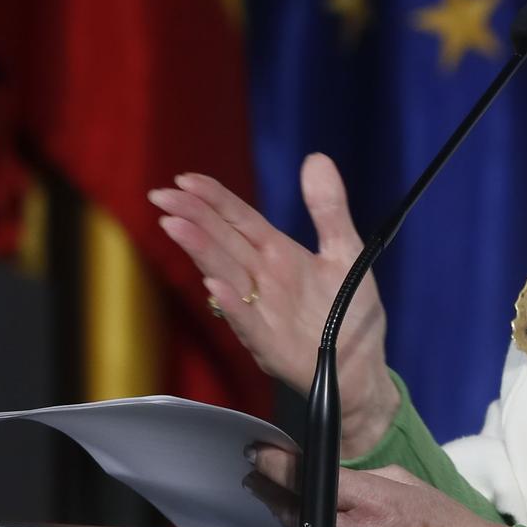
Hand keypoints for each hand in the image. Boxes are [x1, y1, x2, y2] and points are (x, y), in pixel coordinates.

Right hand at [150, 154, 399, 455]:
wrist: (363, 368)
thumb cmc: (350, 312)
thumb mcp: (346, 250)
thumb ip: (328, 208)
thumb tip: (316, 158)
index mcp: (277, 254)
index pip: (238, 219)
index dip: (213, 199)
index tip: (186, 180)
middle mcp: (262, 279)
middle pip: (222, 241)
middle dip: (193, 217)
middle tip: (162, 197)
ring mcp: (262, 311)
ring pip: (225, 274)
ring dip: (201, 251)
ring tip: (176, 226)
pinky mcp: (271, 345)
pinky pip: (248, 321)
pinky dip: (232, 304)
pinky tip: (215, 285)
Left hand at [246, 446, 524, 526]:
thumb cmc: (438, 518)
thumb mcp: (401, 483)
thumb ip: (359, 479)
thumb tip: (322, 474)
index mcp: (375, 502)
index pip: (312, 480)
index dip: (278, 466)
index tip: (259, 454)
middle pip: (296, 511)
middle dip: (272, 491)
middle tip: (255, 476)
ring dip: (284, 514)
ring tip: (269, 496)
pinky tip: (295, 525)